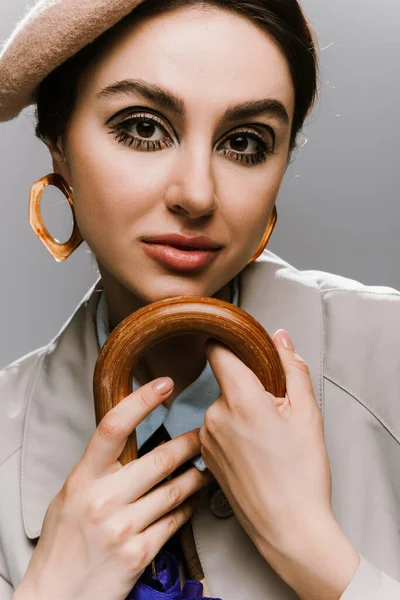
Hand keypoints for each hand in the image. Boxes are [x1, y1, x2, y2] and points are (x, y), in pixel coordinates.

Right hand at [15, 377, 211, 599]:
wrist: (58, 596)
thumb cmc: (64, 543)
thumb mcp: (70, 496)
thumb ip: (98, 470)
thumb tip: (128, 441)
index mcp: (83, 478)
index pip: (113, 427)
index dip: (140, 401)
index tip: (163, 384)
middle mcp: (103, 499)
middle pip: (160, 459)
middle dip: (189, 443)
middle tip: (204, 434)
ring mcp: (122, 527)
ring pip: (175, 489)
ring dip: (196, 477)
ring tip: (206, 469)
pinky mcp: (140, 553)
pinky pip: (176, 520)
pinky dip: (187, 508)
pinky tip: (191, 502)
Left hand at [200, 330, 358, 598]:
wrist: (288, 528)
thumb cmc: (301, 476)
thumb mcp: (308, 414)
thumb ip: (292, 368)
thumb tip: (280, 339)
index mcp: (241, 400)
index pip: (217, 350)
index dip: (228, 341)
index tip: (240, 343)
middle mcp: (215, 416)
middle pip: (226, 380)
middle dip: (248, 386)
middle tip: (275, 409)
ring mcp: (207, 438)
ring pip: (223, 405)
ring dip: (240, 409)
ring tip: (267, 437)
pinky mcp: (205, 455)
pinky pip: (217, 427)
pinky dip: (233, 430)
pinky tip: (255, 451)